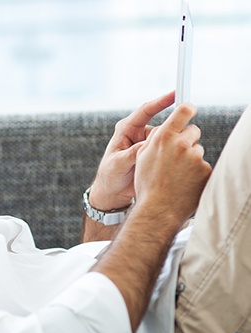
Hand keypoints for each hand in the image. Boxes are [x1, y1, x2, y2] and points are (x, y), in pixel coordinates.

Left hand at [89, 91, 173, 210]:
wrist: (113, 192)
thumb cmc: (110, 176)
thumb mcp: (117, 164)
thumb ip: (131, 154)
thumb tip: (146, 145)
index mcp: (126, 130)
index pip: (145, 111)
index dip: (161, 102)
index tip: (175, 94)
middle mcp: (138, 134)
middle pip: (162, 124)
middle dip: (175, 126)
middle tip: (187, 129)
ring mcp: (148, 144)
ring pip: (169, 137)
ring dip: (177, 141)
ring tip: (182, 150)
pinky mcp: (155, 154)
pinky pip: (170, 148)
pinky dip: (177, 151)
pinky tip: (182, 158)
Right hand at [134, 103, 211, 229]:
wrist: (158, 209)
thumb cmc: (146, 184)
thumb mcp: (141, 157)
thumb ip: (154, 139)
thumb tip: (164, 128)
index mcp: (163, 138)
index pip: (183, 111)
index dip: (187, 109)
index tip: (190, 110)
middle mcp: (181, 144)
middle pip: (193, 131)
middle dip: (187, 139)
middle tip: (177, 154)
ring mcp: (195, 157)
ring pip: (198, 150)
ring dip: (191, 158)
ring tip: (177, 174)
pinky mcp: (205, 170)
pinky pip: (203, 166)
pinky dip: (196, 173)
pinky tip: (185, 182)